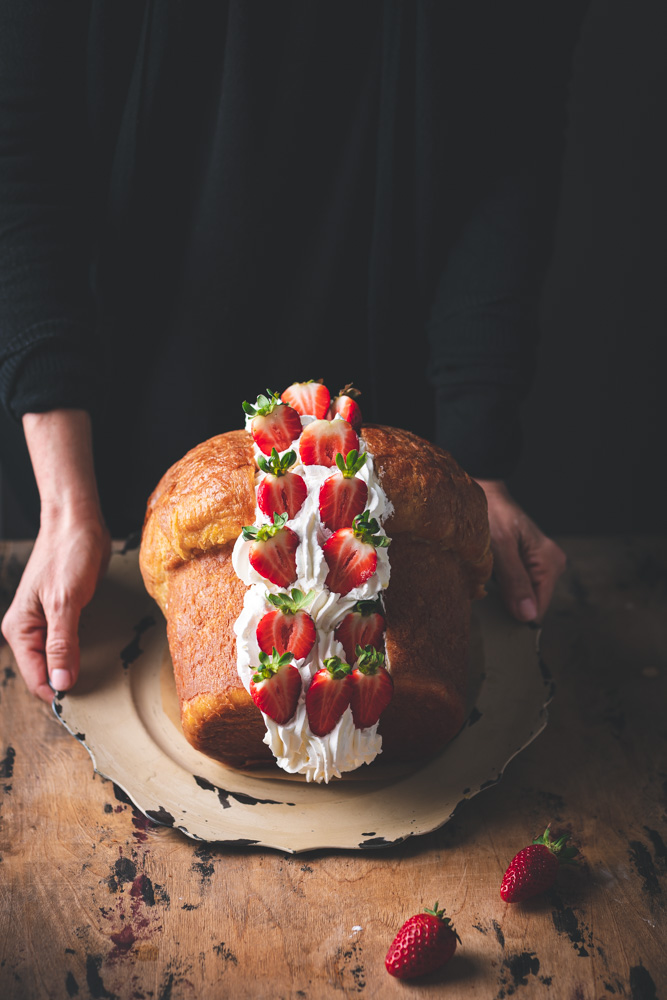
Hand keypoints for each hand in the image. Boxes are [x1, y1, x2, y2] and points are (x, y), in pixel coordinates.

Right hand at [0, 409, 109, 699]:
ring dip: (74, 670)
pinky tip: (97, 659)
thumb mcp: (65, 602)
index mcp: (20, 629)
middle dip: (66, 684)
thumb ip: (61, 644)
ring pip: (57, 660)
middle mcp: (29, 630)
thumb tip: (61, 682)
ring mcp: (46, 623)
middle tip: (97, 697)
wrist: (78, 523)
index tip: (83, 706)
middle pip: (45, 672)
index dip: (57, 692)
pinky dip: (81, 654)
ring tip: (100, 682)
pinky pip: (70, 645)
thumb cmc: (68, 554)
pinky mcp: (64, 615)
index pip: (35, 677)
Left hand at [474, 480, 565, 622]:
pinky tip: (491, 573)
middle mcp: (552, 564)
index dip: (516, 615)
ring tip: (488, 576)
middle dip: (509, 602)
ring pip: (524, 595)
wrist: (484, 492)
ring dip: (505, 593)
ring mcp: (542, 564)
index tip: (494, 610)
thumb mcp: (500, 548)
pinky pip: (519, 585)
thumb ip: (514, 581)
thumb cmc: (492, 513)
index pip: (538, 608)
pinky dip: (503, 584)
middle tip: (487, 585)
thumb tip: (528, 616)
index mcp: (550, 562)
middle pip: (531, 602)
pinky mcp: (529, 562)